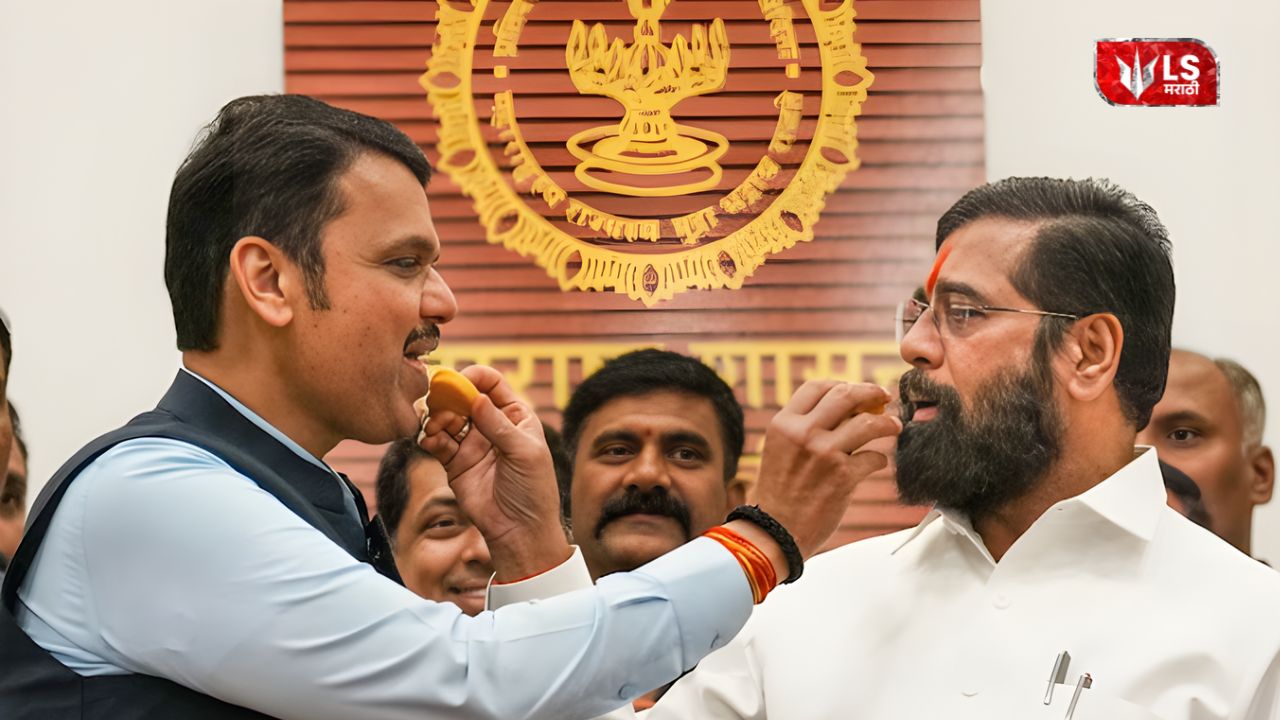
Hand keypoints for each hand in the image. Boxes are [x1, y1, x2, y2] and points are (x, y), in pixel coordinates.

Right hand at [420, 365, 570, 581]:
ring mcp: (472, 442)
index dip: (474, 377)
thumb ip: (498, 425)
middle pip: (463, 397)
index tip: (459, 380)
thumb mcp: (523, 452)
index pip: (491, 384)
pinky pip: (436, 442)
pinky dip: (429, 437)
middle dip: (448, 395)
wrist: (519, 530)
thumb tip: (476, 397)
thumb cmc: (532, 489)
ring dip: (436, 417)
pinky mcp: (454, 462)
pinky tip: (429, 441)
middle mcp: (491, 424)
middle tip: (437, 401)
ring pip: (446, 417)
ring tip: (436, 426)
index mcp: (515, 415)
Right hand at [751, 381, 901, 564]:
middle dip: (871, 392)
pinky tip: (875, 462)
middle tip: (884, 397)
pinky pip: (874, 457)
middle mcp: (803, 433)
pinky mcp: (843, 477)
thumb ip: (805, 428)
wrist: (774, 531)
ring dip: (887, 423)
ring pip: (868, 423)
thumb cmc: (780, 492)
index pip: (817, 387)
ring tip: (894, 426)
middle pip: (846, 395)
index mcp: (784, 423)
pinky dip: (879, 459)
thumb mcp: (781, 449)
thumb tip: (845, 409)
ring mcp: (825, 454)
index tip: (856, 391)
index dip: (842, 384)